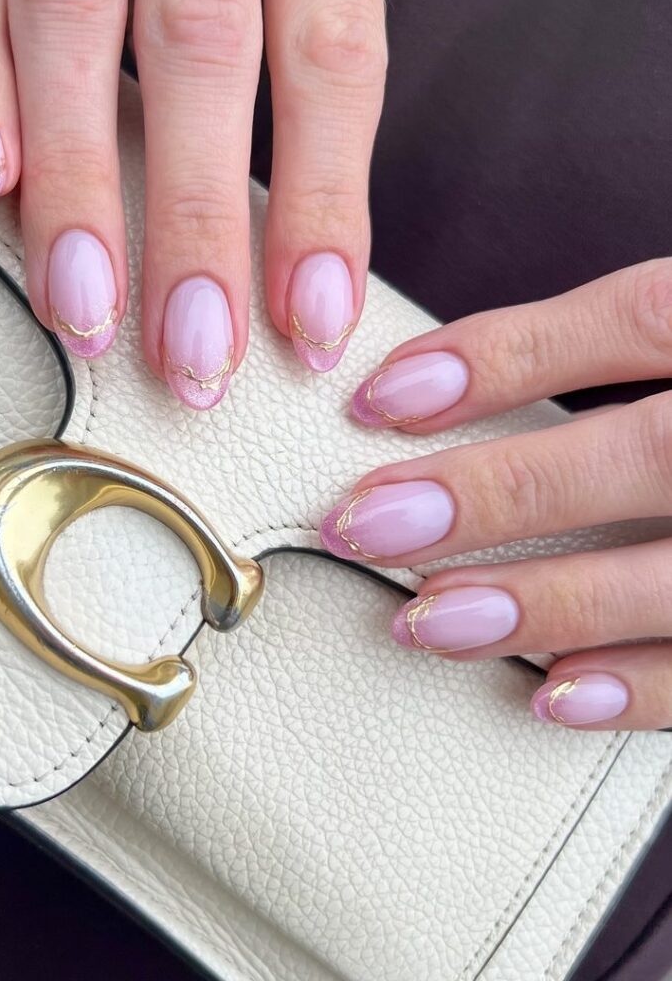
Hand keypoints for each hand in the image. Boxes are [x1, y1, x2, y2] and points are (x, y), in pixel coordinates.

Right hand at [0, 0, 386, 406]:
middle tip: (194, 355)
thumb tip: (307, 248)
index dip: (324, 205)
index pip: (331, 61)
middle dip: (196, 225)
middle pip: (203, 56)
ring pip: (72, 23)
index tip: (313, 324)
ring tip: (86, 310)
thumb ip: (302, 63)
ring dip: (77, 184)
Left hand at [320, 259, 671, 729]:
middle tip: (372, 521)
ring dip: (551, 603)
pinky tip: (555, 694)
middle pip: (652, 454)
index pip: (640, 320)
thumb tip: (462, 382)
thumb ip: (638, 351)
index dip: (507, 353)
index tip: (384, 393)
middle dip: (502, 492)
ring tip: (430, 620)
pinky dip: (650, 688)